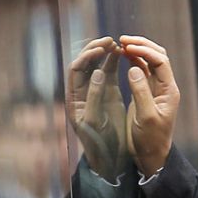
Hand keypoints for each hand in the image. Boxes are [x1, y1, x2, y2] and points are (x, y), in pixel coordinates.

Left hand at [67, 37, 127, 182]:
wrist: (110, 157)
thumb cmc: (99, 143)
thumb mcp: (95, 122)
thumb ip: (94, 97)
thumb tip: (96, 72)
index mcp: (74, 98)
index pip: (76, 70)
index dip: (86, 57)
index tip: (99, 49)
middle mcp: (83, 91)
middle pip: (85, 63)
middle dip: (95, 50)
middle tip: (107, 40)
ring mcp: (97, 91)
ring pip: (98, 66)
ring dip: (106, 54)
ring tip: (116, 43)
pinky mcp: (110, 93)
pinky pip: (111, 73)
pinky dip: (115, 62)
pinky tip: (122, 53)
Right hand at [120, 35, 180, 177]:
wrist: (151, 154)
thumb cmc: (150, 140)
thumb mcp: (145, 117)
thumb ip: (140, 92)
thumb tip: (134, 67)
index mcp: (168, 91)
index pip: (160, 61)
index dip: (144, 50)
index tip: (127, 46)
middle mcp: (165, 87)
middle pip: (158, 56)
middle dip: (141, 45)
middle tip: (122, 40)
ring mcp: (157, 89)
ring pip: (150, 61)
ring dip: (137, 51)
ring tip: (120, 44)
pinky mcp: (147, 93)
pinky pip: (143, 71)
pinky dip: (134, 60)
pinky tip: (122, 56)